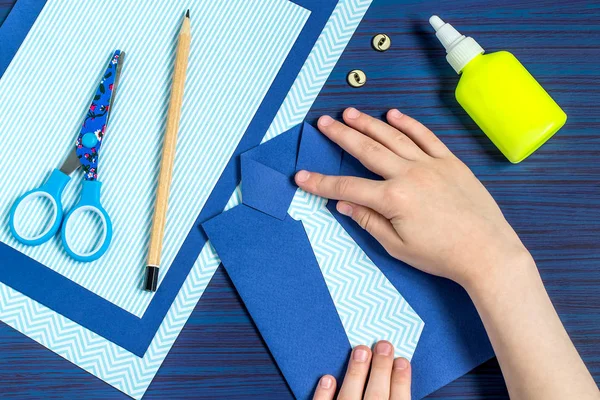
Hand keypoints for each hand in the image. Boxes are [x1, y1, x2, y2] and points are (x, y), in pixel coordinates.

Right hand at [295, 108, 532, 288]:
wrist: (487, 252)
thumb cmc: (442, 255)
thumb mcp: (398, 247)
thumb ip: (369, 222)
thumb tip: (344, 206)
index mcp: (393, 199)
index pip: (347, 187)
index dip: (321, 183)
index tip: (302, 177)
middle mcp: (409, 175)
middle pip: (367, 150)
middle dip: (341, 136)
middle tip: (323, 123)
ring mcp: (431, 165)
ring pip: (393, 138)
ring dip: (369, 123)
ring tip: (350, 113)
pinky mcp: (450, 162)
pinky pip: (425, 137)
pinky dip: (408, 124)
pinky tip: (393, 115)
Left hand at [313, 341, 410, 399]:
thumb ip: (394, 399)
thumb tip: (397, 383)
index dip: (401, 380)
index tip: (402, 360)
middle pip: (377, 395)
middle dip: (381, 368)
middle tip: (383, 345)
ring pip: (349, 397)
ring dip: (355, 373)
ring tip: (360, 350)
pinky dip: (325, 395)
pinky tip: (327, 379)